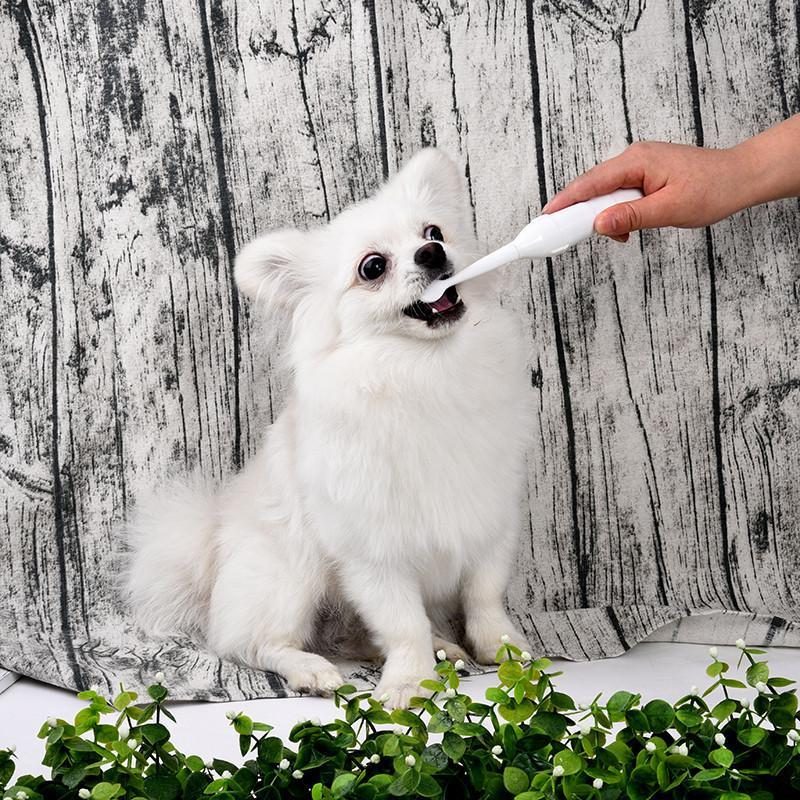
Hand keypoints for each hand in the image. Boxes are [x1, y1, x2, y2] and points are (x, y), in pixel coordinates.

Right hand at [542, 141, 749, 241]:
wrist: (739, 177)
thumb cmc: (713, 189)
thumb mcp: (670, 209)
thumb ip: (631, 216)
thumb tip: (599, 223)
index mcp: (637, 161)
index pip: (589, 183)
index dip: (564, 202)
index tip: (544, 218)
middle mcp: (633, 159)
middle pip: (592, 188)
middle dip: (580, 214)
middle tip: (566, 237)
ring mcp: (637, 166)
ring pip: (604, 193)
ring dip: (603, 216)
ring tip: (617, 235)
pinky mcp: (643, 176)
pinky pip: (617, 194)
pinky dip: (615, 212)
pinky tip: (625, 227)